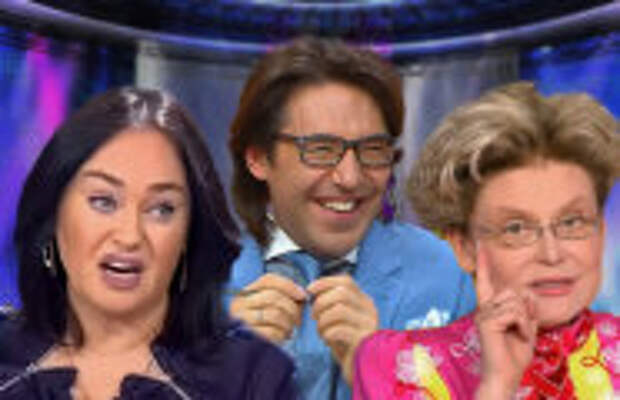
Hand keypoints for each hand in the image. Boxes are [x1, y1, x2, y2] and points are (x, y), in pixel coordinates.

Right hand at [230, 274, 306, 342]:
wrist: (244, 354)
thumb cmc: (260, 328)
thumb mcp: (267, 309)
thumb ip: (281, 298)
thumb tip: (301, 295)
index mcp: (244, 294)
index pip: (268, 280)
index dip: (289, 285)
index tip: (303, 295)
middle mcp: (240, 304)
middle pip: (274, 296)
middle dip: (292, 308)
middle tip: (298, 320)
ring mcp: (242, 320)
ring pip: (275, 314)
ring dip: (289, 323)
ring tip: (289, 329)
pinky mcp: (248, 337)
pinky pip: (272, 331)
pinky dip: (282, 334)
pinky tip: (282, 337)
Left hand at [307, 275, 378, 383]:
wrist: (361, 370)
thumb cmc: (346, 343)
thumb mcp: (340, 320)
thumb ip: (332, 304)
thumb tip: (313, 290)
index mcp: (364, 302)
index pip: (346, 281)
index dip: (325, 282)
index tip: (310, 290)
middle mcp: (370, 310)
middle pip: (341, 293)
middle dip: (321, 303)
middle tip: (314, 317)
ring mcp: (368, 325)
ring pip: (339, 310)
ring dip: (323, 320)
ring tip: (321, 331)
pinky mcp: (363, 341)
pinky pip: (338, 330)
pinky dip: (327, 333)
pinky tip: (327, 341)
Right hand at [474, 244, 537, 399]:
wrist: (505, 375)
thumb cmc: (514, 354)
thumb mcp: (526, 326)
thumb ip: (525, 309)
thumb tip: (526, 294)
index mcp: (491, 308)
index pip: (486, 281)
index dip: (484, 262)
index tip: (481, 242)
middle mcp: (484, 308)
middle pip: (512, 291)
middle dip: (526, 308)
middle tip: (525, 328)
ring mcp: (483, 314)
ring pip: (515, 301)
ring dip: (526, 319)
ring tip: (520, 334)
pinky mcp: (487, 321)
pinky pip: (514, 313)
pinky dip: (523, 326)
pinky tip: (518, 337)